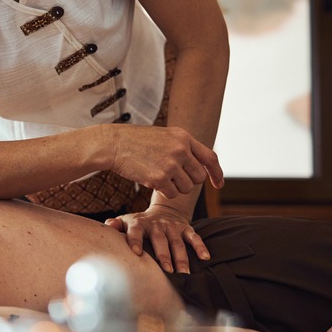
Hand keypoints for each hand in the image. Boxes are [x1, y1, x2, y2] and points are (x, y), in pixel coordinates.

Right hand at [104, 125, 223, 198]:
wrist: (113, 143)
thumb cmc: (137, 142)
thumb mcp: (164, 137)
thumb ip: (183, 148)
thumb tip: (201, 168)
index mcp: (184, 137)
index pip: (210, 157)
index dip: (216, 173)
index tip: (218, 184)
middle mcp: (181, 149)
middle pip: (199, 177)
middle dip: (189, 182)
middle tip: (173, 178)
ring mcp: (171, 164)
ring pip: (186, 188)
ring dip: (175, 187)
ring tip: (159, 176)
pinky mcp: (159, 178)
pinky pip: (171, 194)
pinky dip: (163, 191)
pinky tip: (151, 180)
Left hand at [104, 205, 208, 272]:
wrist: (165, 210)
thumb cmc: (141, 222)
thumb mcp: (128, 220)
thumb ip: (117, 225)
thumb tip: (108, 225)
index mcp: (139, 223)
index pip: (135, 231)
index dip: (135, 240)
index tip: (135, 253)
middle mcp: (157, 224)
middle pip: (160, 240)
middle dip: (164, 255)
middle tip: (167, 270)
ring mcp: (172, 226)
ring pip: (178, 242)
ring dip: (181, 257)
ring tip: (184, 272)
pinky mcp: (186, 228)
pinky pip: (194, 237)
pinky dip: (200, 247)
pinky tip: (204, 258)